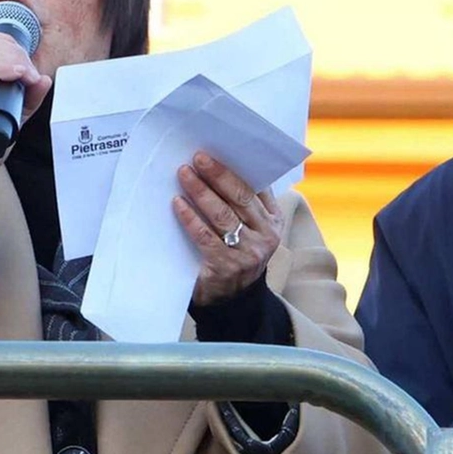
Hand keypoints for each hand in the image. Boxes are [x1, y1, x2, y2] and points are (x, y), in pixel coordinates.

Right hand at [0, 30, 51, 187]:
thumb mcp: (12, 117)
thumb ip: (27, 99)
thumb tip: (45, 79)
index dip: (10, 45)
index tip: (28, 65)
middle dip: (15, 51)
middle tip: (31, 74)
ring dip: (12, 58)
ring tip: (28, 76)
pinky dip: (1, 70)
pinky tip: (19, 75)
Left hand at [173, 153, 285, 305]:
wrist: (232, 300)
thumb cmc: (236, 254)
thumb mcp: (251, 230)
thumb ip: (244, 205)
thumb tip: (218, 169)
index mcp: (274, 221)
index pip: (255, 189)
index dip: (234, 170)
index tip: (214, 153)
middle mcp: (266, 236)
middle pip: (240, 198)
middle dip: (217, 175)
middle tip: (197, 158)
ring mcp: (248, 253)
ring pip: (223, 215)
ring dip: (201, 191)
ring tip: (184, 174)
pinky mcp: (227, 266)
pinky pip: (206, 237)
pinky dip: (190, 218)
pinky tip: (178, 204)